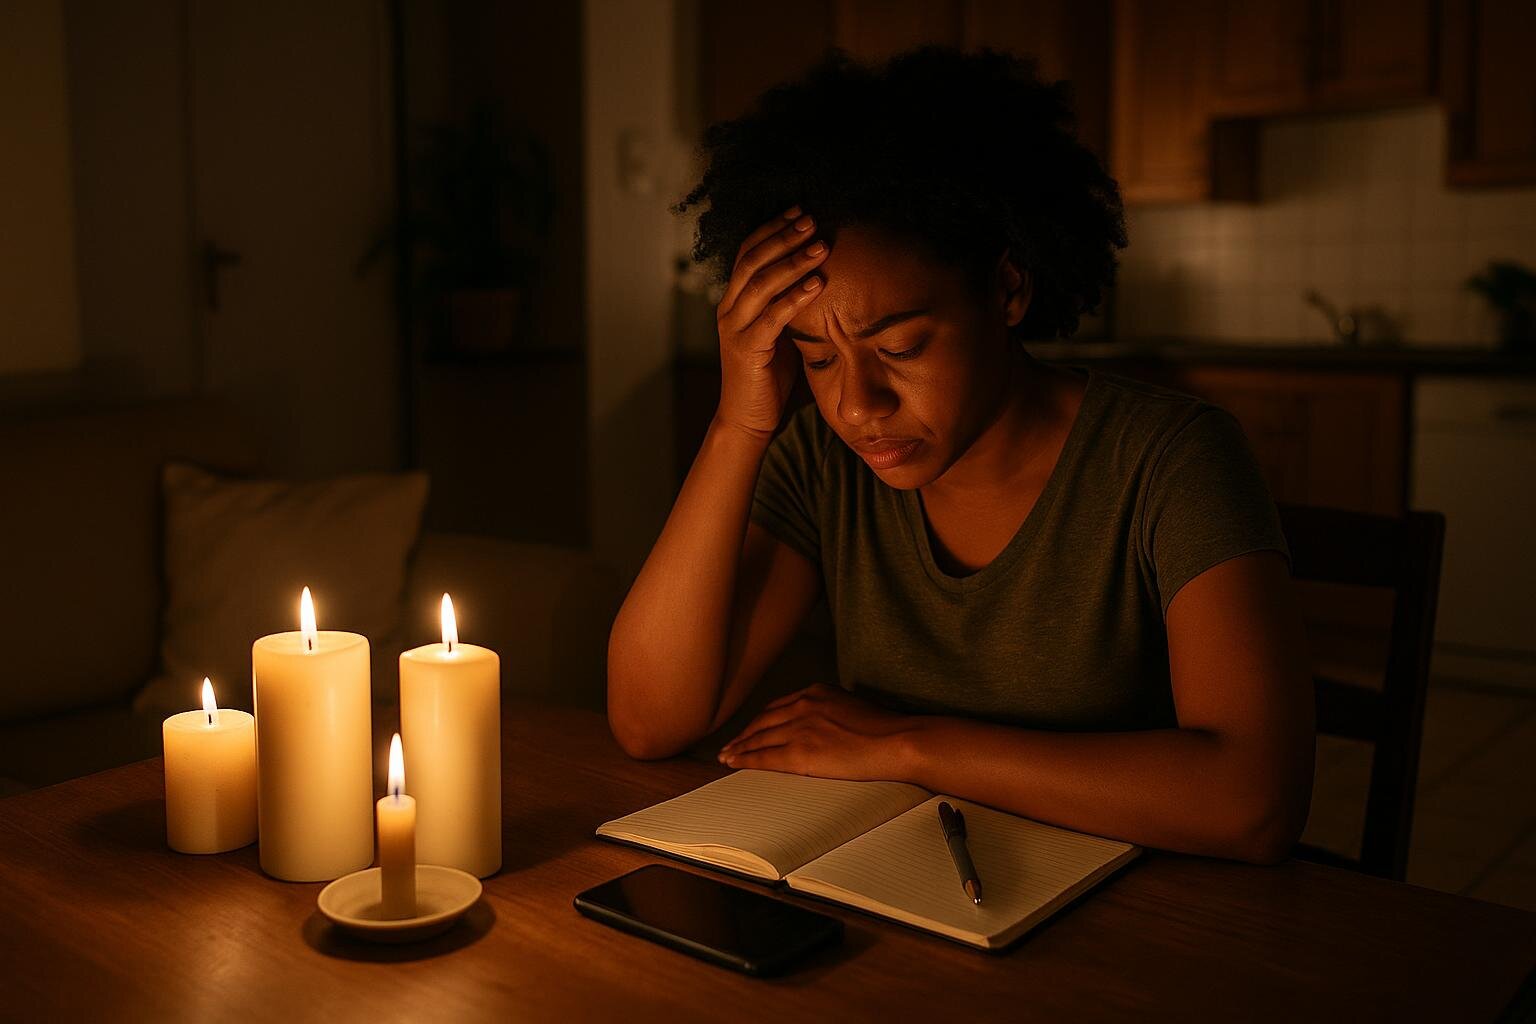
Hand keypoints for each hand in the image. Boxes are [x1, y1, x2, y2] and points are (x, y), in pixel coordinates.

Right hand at [714, 207, 829, 437]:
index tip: (800, 209)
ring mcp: (734, 328)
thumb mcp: (782, 332)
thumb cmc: (771, 377)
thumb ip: (791, 304)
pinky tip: (817, 284)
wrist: (749, 419)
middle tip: (812, 219)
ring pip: (760, 282)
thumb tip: (825, 275)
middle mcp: (729, 309)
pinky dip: (795, 297)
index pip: (748, 251)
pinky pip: (771, 317)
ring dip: (792, 261)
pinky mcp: (747, 350)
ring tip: (821, 246)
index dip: (772, 228)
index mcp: (735, 300)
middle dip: (783, 236)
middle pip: (752, 259)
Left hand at [717, 683, 916, 781]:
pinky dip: (745, 760)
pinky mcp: (800, 752)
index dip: (762, 720)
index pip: (779, 707)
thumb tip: (826, 724)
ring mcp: (799, 727)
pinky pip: (764, 757)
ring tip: (727, 756)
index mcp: (816, 691)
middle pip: (763, 721)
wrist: (896, 740)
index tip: (752, 728)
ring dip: (739, 748)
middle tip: (730, 744)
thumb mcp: (853, 705)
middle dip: (745, 733)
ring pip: (758, 738)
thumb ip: (832, 710)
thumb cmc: (886, 728)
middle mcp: (803, 705)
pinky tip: (734, 763)